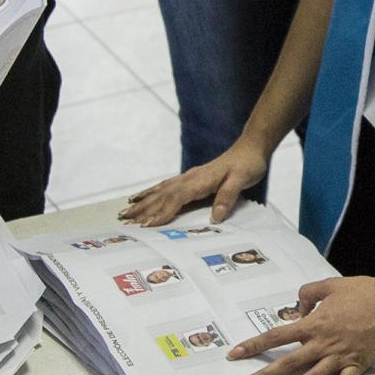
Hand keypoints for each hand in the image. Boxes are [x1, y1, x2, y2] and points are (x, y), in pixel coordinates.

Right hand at [121, 136, 272, 226]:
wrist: (250, 149)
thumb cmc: (248, 165)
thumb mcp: (242, 180)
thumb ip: (227, 197)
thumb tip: (215, 217)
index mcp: (199, 180)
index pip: (176, 198)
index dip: (162, 212)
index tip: (148, 225)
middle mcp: (189, 178)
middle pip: (162, 195)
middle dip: (143, 209)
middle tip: (124, 220)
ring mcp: (188, 177)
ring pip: (160, 190)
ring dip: (142, 201)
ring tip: (125, 211)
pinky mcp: (190, 178)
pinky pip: (165, 186)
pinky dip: (151, 192)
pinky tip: (141, 196)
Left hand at [231, 275, 374, 374]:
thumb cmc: (362, 291)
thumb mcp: (330, 286)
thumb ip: (308, 294)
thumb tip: (297, 310)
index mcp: (313, 325)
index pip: (276, 336)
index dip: (254, 345)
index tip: (235, 355)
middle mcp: (322, 344)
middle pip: (286, 364)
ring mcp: (339, 357)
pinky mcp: (356, 365)